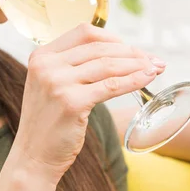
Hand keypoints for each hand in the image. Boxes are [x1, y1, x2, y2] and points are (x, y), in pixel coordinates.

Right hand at [12, 24, 164, 182]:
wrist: (34, 157)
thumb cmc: (50, 124)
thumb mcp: (52, 87)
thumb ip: (72, 68)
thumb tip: (117, 55)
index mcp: (42, 56)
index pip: (84, 33)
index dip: (114, 39)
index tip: (133, 50)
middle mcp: (47, 65)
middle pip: (100, 49)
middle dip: (133, 53)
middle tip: (154, 60)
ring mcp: (58, 83)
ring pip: (108, 65)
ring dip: (137, 65)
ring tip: (156, 68)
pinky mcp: (72, 102)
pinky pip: (111, 86)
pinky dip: (133, 80)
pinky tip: (147, 79)